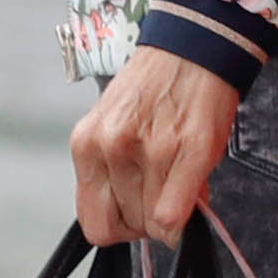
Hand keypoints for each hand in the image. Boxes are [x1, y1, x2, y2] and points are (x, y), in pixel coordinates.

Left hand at [72, 50, 242, 245]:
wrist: (191, 49)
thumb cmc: (153, 89)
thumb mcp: (116, 128)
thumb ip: (117, 173)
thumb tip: (141, 220)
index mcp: (87, 144)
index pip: (93, 222)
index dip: (120, 227)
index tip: (135, 215)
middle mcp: (111, 148)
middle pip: (126, 226)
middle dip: (147, 221)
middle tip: (161, 196)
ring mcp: (150, 151)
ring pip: (152, 224)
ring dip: (168, 215)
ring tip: (176, 184)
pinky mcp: (190, 152)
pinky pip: (173, 214)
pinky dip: (182, 218)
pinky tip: (191, 197)